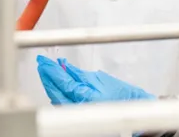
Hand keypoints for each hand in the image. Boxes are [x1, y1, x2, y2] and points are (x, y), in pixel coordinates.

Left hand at [36, 55, 154, 104]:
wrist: (136, 111)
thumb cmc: (125, 97)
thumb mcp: (103, 80)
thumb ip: (81, 74)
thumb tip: (64, 67)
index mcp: (89, 98)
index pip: (63, 83)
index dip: (51, 71)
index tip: (44, 61)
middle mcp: (82, 109)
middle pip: (56, 92)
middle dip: (47, 77)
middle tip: (41, 64)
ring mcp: (81, 114)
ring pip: (58, 100)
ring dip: (51, 85)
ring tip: (46, 72)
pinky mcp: (81, 117)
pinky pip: (63, 105)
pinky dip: (58, 94)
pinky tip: (56, 86)